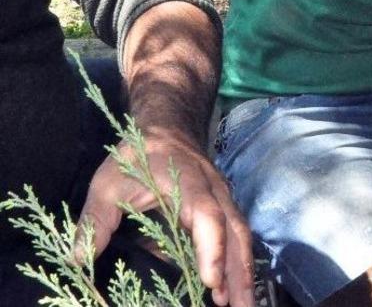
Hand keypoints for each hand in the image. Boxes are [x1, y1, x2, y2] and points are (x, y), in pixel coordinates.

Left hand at [77, 130, 254, 306]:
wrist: (165, 130)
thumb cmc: (135, 157)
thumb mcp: (107, 184)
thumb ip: (95, 221)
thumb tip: (78, 259)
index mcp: (188, 183)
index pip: (207, 216)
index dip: (212, 248)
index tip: (210, 280)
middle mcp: (214, 191)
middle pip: (235, 231)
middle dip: (239, 271)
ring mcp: (223, 199)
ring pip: (241, 236)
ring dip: (243, 272)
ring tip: (243, 306)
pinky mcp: (223, 208)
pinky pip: (236, 236)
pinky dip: (237, 263)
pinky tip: (231, 290)